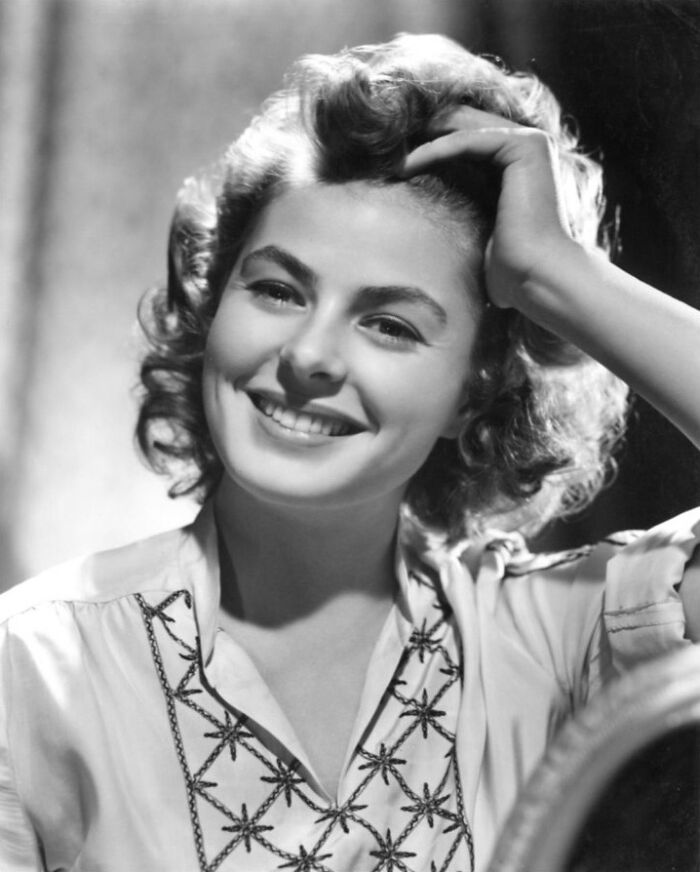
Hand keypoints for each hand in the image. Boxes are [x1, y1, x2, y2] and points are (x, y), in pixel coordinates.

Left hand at [399, 107, 576, 308]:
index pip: (465, 139)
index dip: (427, 144)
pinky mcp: (524, 147)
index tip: (391, 160)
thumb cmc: (511, 268)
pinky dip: (434, 150)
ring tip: (386, 154)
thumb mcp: (477, 230)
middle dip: (421, 134)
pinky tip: (406, 164)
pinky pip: (467, 141)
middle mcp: (527, 146)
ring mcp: (529, 143)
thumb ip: (462, 208)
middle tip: (380, 147)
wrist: (538, 277)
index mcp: (517, 164)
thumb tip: (424, 218)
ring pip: (463, 127)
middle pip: (463, 126)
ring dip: (422, 139)